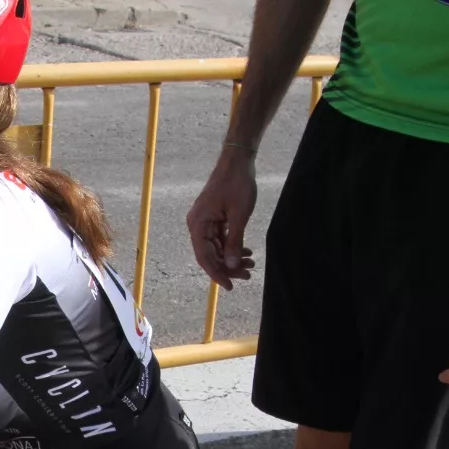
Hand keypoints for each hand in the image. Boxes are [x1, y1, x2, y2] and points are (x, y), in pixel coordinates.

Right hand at [186, 147, 258, 289]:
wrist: (238, 161)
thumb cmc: (237, 184)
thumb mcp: (239, 216)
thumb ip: (234, 242)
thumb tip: (230, 266)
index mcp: (198, 224)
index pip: (204, 257)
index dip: (217, 274)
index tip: (230, 286)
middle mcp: (198, 225)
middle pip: (210, 255)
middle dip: (228, 267)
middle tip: (248, 275)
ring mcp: (205, 222)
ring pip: (217, 249)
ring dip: (232, 258)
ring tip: (251, 264)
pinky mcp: (213, 219)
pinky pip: (220, 239)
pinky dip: (232, 247)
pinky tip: (246, 252)